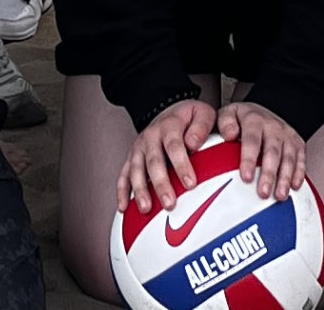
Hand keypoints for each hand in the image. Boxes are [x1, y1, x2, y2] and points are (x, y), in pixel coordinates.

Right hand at [118, 96, 217, 213]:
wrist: (168, 113)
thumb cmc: (188, 118)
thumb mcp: (201, 113)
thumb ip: (201, 126)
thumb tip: (193, 143)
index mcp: (169, 125)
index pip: (174, 146)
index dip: (181, 165)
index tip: (190, 184)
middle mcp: (150, 136)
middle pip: (153, 162)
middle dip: (160, 184)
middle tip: (169, 203)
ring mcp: (138, 148)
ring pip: (135, 170)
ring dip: (140, 190)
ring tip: (146, 209)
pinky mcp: (131, 158)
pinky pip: (123, 176)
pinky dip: (122, 192)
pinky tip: (124, 208)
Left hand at [215, 100, 306, 202]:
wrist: (261, 111)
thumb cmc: (242, 118)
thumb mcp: (228, 113)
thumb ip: (225, 122)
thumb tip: (229, 134)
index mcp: (254, 120)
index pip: (252, 140)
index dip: (249, 160)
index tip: (246, 177)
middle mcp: (273, 126)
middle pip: (272, 152)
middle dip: (269, 174)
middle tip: (263, 193)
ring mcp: (287, 135)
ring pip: (289, 158)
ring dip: (285, 178)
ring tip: (280, 196)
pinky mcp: (297, 143)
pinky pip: (301, 159)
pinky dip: (299, 174)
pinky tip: (294, 187)